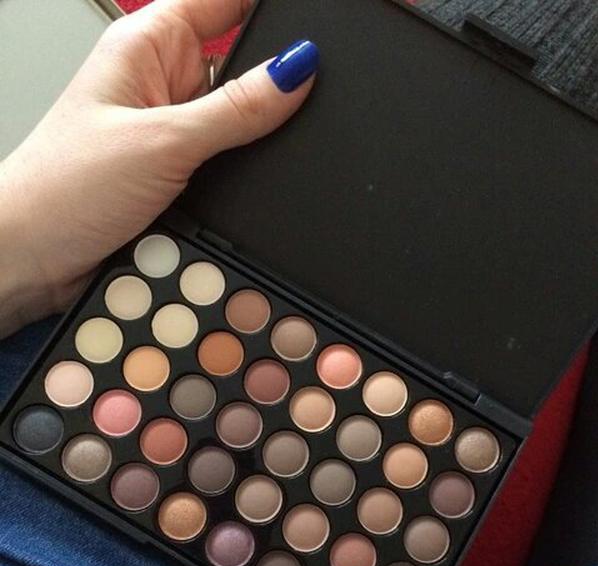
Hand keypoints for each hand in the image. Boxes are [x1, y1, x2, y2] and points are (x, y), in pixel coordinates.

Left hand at [0, 0, 317, 336]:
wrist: (35, 258)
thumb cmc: (63, 188)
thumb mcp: (163, 142)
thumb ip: (235, 109)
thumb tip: (295, 71)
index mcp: (147, 43)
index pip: (225, 0)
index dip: (272, 14)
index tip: (312, 34)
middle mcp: (159, 79)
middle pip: (239, 64)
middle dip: (265, 91)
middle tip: (263, 122)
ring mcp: (169, 128)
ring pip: (235, 120)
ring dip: (246, 143)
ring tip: (218, 166)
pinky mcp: (174, 170)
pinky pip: (224, 159)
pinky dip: (236, 173)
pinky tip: (227, 186)